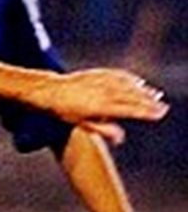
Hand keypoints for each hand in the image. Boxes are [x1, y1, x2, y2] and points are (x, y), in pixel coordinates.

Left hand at [38, 69, 167, 144]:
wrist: (50, 91)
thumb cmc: (64, 111)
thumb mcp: (81, 124)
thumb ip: (102, 130)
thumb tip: (120, 138)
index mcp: (100, 107)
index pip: (128, 110)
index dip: (145, 112)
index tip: (157, 114)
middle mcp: (102, 93)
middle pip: (131, 97)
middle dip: (148, 102)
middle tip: (162, 106)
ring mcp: (100, 82)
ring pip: (127, 85)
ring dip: (142, 90)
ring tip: (155, 95)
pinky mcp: (97, 73)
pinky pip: (117, 75)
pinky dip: (129, 78)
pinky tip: (137, 81)